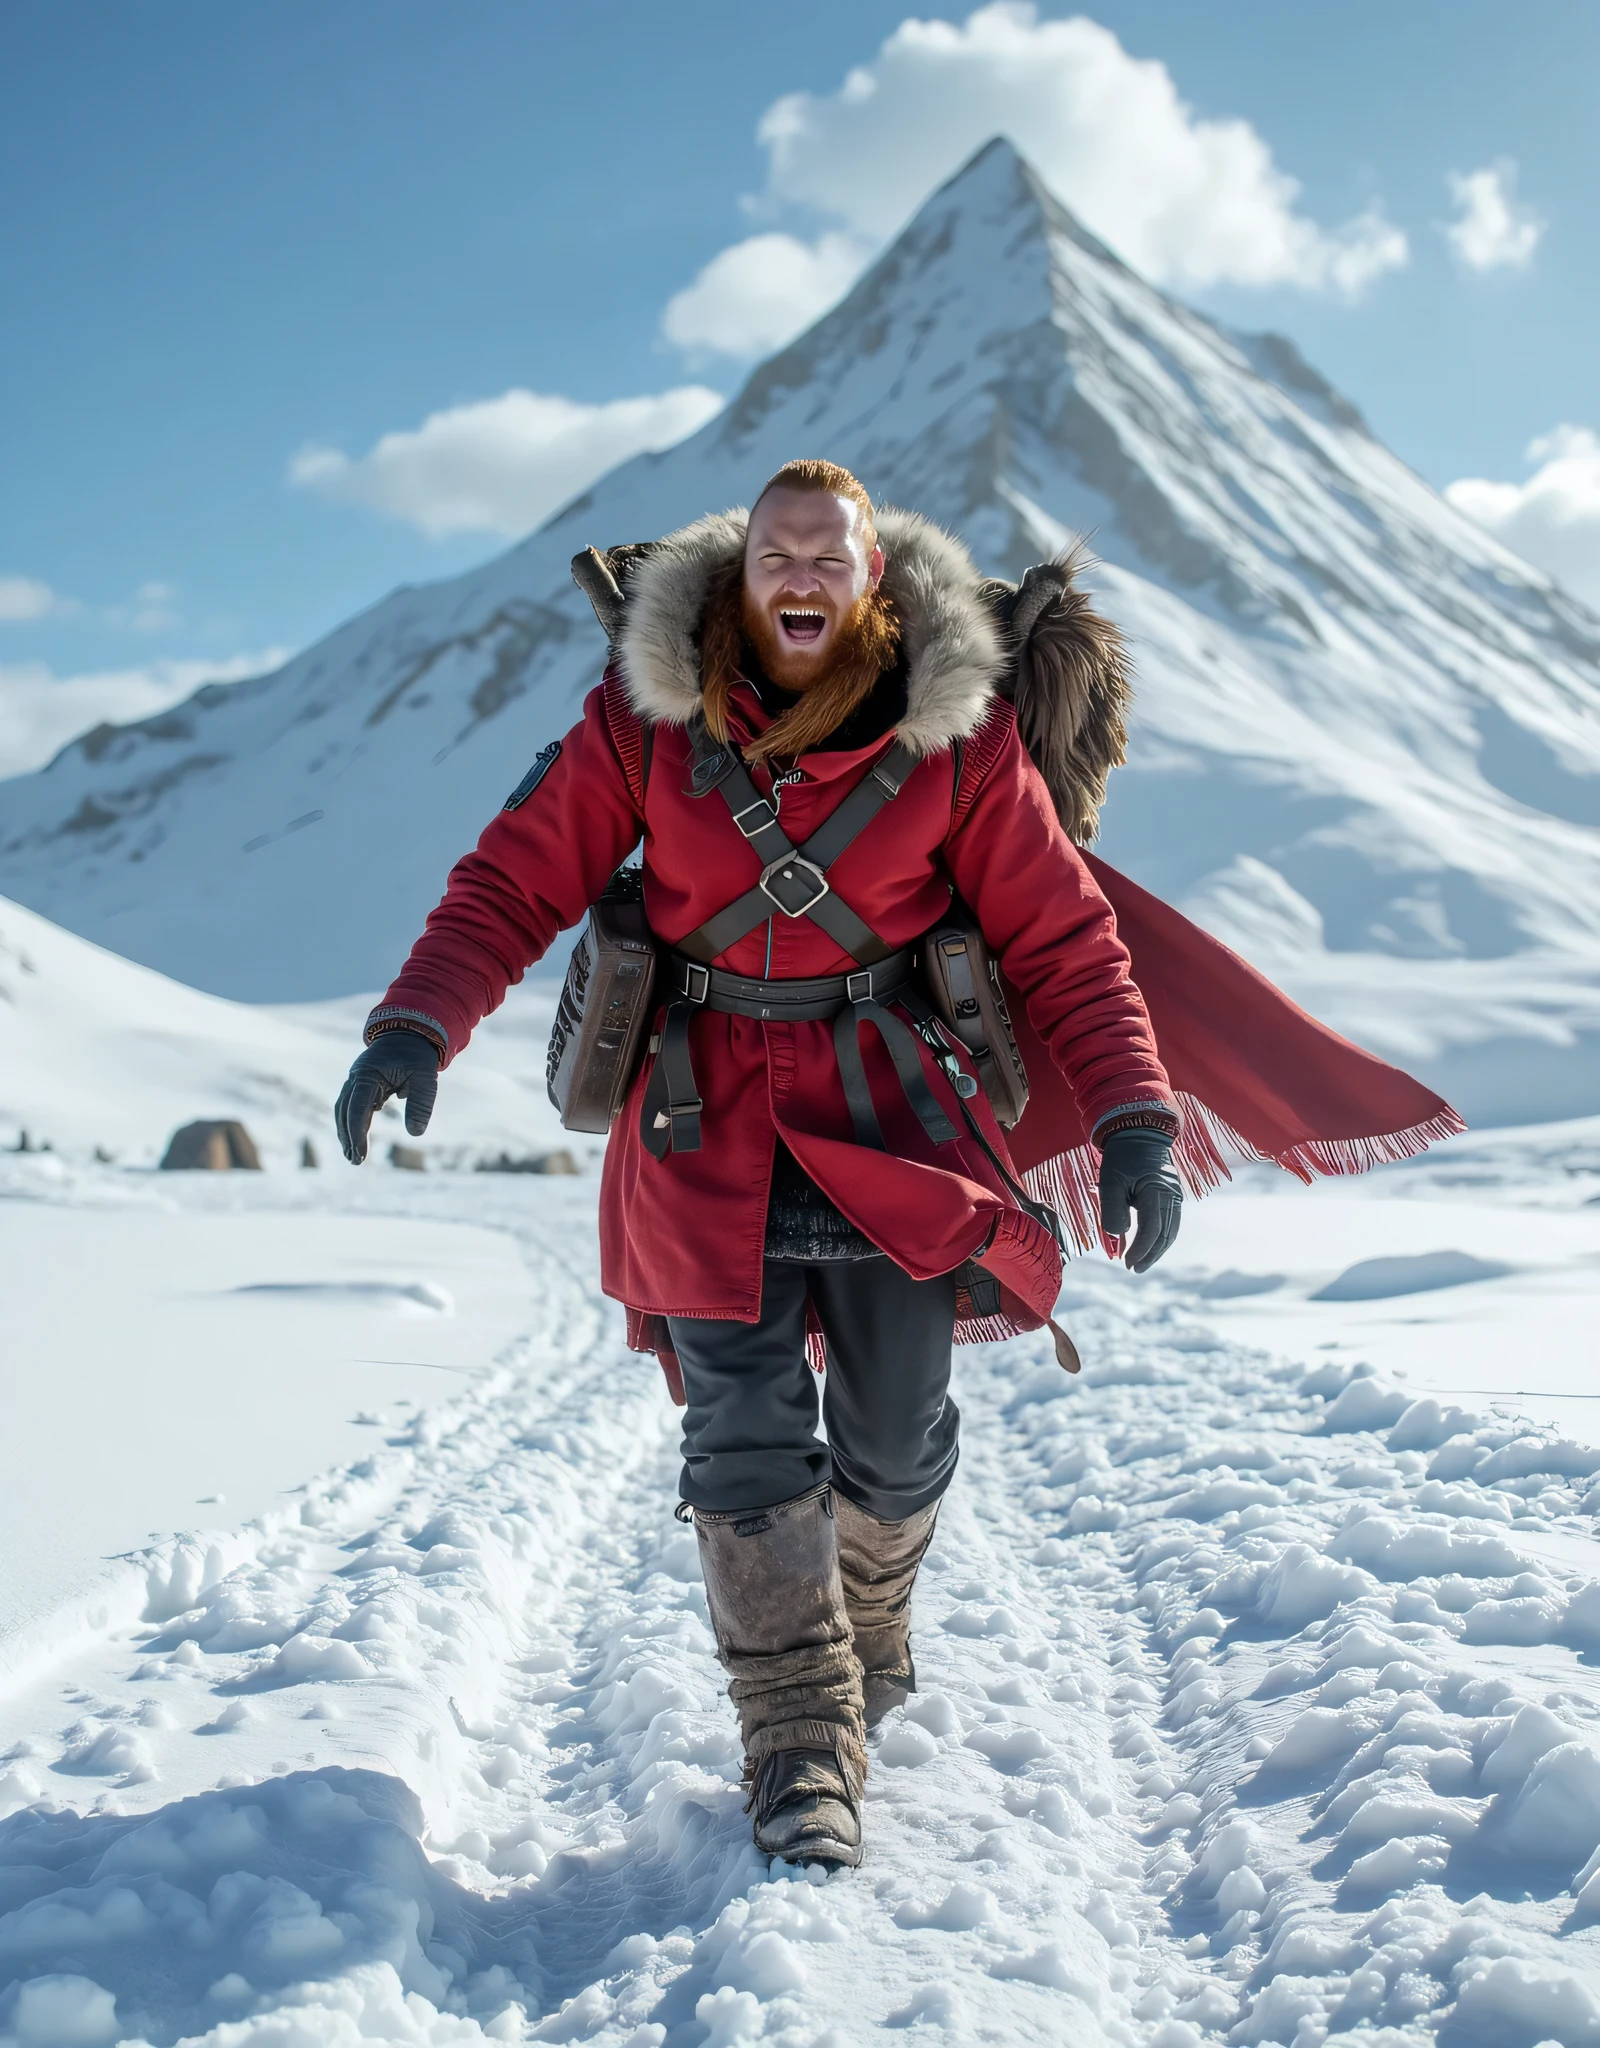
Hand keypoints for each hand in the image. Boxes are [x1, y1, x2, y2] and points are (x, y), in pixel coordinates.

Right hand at [335, 1029, 439, 1163]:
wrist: (410, 1033)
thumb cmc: (418, 1055)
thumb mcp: (425, 1078)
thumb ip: (421, 1104)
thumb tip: (415, 1133)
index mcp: (367, 1073)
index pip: (356, 1107)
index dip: (357, 1132)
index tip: (360, 1154)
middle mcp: (356, 1077)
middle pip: (344, 1111)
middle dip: (348, 1137)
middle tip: (355, 1161)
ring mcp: (356, 1080)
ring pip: (344, 1109)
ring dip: (346, 1132)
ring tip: (353, 1156)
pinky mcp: (361, 1084)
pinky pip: (352, 1106)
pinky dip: (352, 1123)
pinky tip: (357, 1140)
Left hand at [1098, 1125, 1181, 1272]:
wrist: (1138, 1132)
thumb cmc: (1121, 1156)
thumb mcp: (1110, 1180)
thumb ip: (1112, 1208)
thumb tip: (1119, 1234)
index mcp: (1157, 1191)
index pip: (1152, 1230)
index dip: (1140, 1250)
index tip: (1126, 1263)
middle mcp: (1171, 1195)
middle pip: (1166, 1235)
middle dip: (1151, 1255)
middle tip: (1135, 1269)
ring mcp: (1175, 1194)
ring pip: (1171, 1230)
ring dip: (1157, 1249)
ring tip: (1142, 1262)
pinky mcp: (1172, 1193)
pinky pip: (1170, 1221)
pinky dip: (1161, 1236)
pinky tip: (1149, 1244)